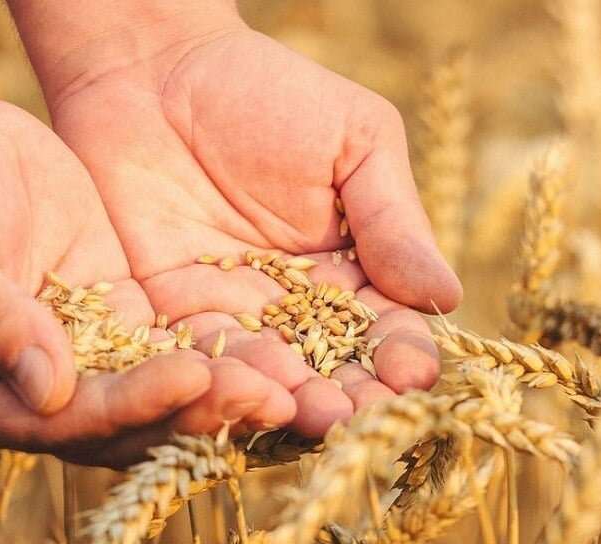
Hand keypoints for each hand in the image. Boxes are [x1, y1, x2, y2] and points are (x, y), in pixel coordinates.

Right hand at [0, 86, 294, 466]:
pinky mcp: (114, 315)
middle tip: (270, 402)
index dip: (127, 405)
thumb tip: (48, 393)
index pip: (58, 420)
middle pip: (120, 421)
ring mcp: (76, 354)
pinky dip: (218, 349)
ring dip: (220, 390)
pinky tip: (275, 347)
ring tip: (289, 385)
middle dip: (195, 412)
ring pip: (155, 390)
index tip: (192, 377)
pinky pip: (170, 342)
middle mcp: (27, 391)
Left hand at [25, 19, 461, 436]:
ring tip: (306, 418)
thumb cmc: (269, 90)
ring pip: (261, 372)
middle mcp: (290, 305)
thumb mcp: (353, 141)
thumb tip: (446, 298)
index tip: (411, 377)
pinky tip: (232, 396)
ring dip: (285, 399)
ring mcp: (227, 313)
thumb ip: (393, 219)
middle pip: (325, 366)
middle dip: (345, 396)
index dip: (398, 355)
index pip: (383, 327)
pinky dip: (210, 380)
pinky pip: (189, 356)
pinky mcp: (162, 313)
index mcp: (349, 268)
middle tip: (357, 422)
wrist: (154, 66)